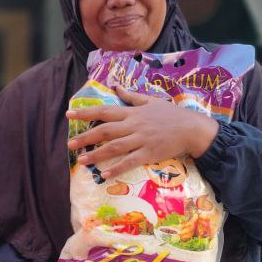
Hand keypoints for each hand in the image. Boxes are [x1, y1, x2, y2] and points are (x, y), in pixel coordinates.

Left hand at [66, 86, 219, 178]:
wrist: (192, 128)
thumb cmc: (171, 115)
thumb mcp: (150, 101)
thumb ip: (130, 96)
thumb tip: (115, 87)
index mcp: (132, 112)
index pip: (105, 111)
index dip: (86, 112)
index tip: (69, 114)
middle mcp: (134, 125)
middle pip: (105, 131)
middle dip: (86, 137)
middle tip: (70, 144)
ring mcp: (141, 140)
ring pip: (114, 147)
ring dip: (96, 155)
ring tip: (81, 161)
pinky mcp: (149, 153)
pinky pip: (130, 162)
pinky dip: (117, 168)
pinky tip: (105, 174)